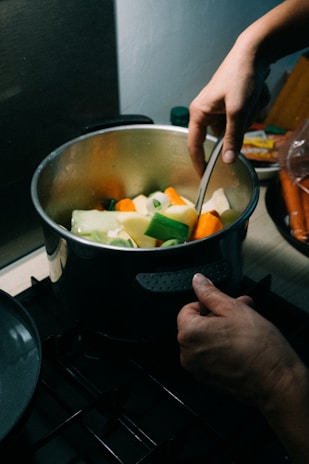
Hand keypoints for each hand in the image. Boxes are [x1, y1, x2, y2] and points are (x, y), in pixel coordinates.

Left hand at [177, 273, 299, 403]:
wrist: (276, 381)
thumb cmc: (258, 347)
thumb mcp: (234, 309)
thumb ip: (211, 293)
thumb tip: (198, 280)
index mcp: (189, 333)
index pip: (188, 309)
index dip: (208, 303)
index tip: (224, 305)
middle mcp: (188, 354)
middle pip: (196, 325)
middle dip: (218, 316)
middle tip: (240, 311)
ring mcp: (198, 369)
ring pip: (205, 340)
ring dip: (222, 330)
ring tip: (245, 327)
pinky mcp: (209, 379)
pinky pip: (210, 356)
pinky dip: (222, 347)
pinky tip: (242, 344)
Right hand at [188, 38, 269, 175]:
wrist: (254, 52)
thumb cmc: (240, 77)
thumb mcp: (237, 111)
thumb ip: (232, 138)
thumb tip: (228, 161)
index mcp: (198, 113)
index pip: (194, 145)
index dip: (199, 162)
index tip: (205, 176)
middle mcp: (205, 113)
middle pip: (221, 137)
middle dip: (238, 128)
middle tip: (247, 111)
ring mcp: (218, 109)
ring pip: (235, 128)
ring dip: (248, 117)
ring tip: (252, 98)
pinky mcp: (230, 105)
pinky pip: (242, 118)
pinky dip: (252, 110)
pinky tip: (254, 94)